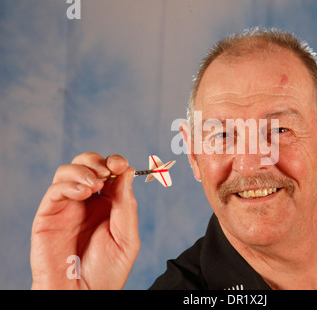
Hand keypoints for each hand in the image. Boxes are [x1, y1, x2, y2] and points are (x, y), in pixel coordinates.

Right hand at [30, 152, 139, 288]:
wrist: (83, 296)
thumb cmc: (107, 272)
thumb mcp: (127, 238)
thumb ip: (126, 205)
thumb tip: (128, 172)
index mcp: (109, 204)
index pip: (110, 172)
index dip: (115, 162)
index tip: (122, 165)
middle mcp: (87, 202)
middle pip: (87, 165)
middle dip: (97, 161)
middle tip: (108, 170)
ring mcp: (67, 207)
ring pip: (67, 171)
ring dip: (83, 170)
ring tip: (95, 184)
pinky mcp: (48, 215)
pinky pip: (55, 190)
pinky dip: (69, 184)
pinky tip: (83, 193)